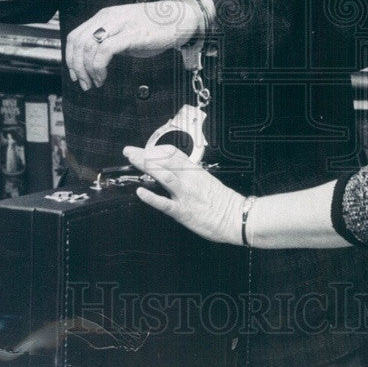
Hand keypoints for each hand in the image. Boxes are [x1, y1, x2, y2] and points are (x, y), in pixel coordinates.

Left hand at [65, 0, 199, 89]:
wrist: (179, 19)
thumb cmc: (154, 27)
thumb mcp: (125, 31)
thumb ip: (110, 40)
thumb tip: (94, 60)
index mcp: (104, 16)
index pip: (75, 36)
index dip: (70, 57)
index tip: (75, 74)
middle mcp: (109, 18)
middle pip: (78, 42)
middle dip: (76, 67)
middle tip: (84, 83)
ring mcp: (120, 25)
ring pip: (89, 46)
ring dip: (87, 70)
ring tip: (95, 82)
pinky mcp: (132, 34)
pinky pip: (105, 50)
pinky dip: (99, 67)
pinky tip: (104, 77)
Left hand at [124, 144, 244, 244]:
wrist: (237, 217)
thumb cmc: (224, 202)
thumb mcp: (207, 180)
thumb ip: (191, 174)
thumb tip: (175, 170)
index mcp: (194, 171)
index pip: (172, 153)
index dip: (155, 150)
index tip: (143, 149)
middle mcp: (189, 180)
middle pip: (164, 161)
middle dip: (144, 154)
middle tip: (129, 151)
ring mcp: (185, 195)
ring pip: (164, 175)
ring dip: (146, 166)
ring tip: (132, 161)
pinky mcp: (184, 212)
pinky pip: (165, 203)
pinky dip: (151, 197)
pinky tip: (141, 192)